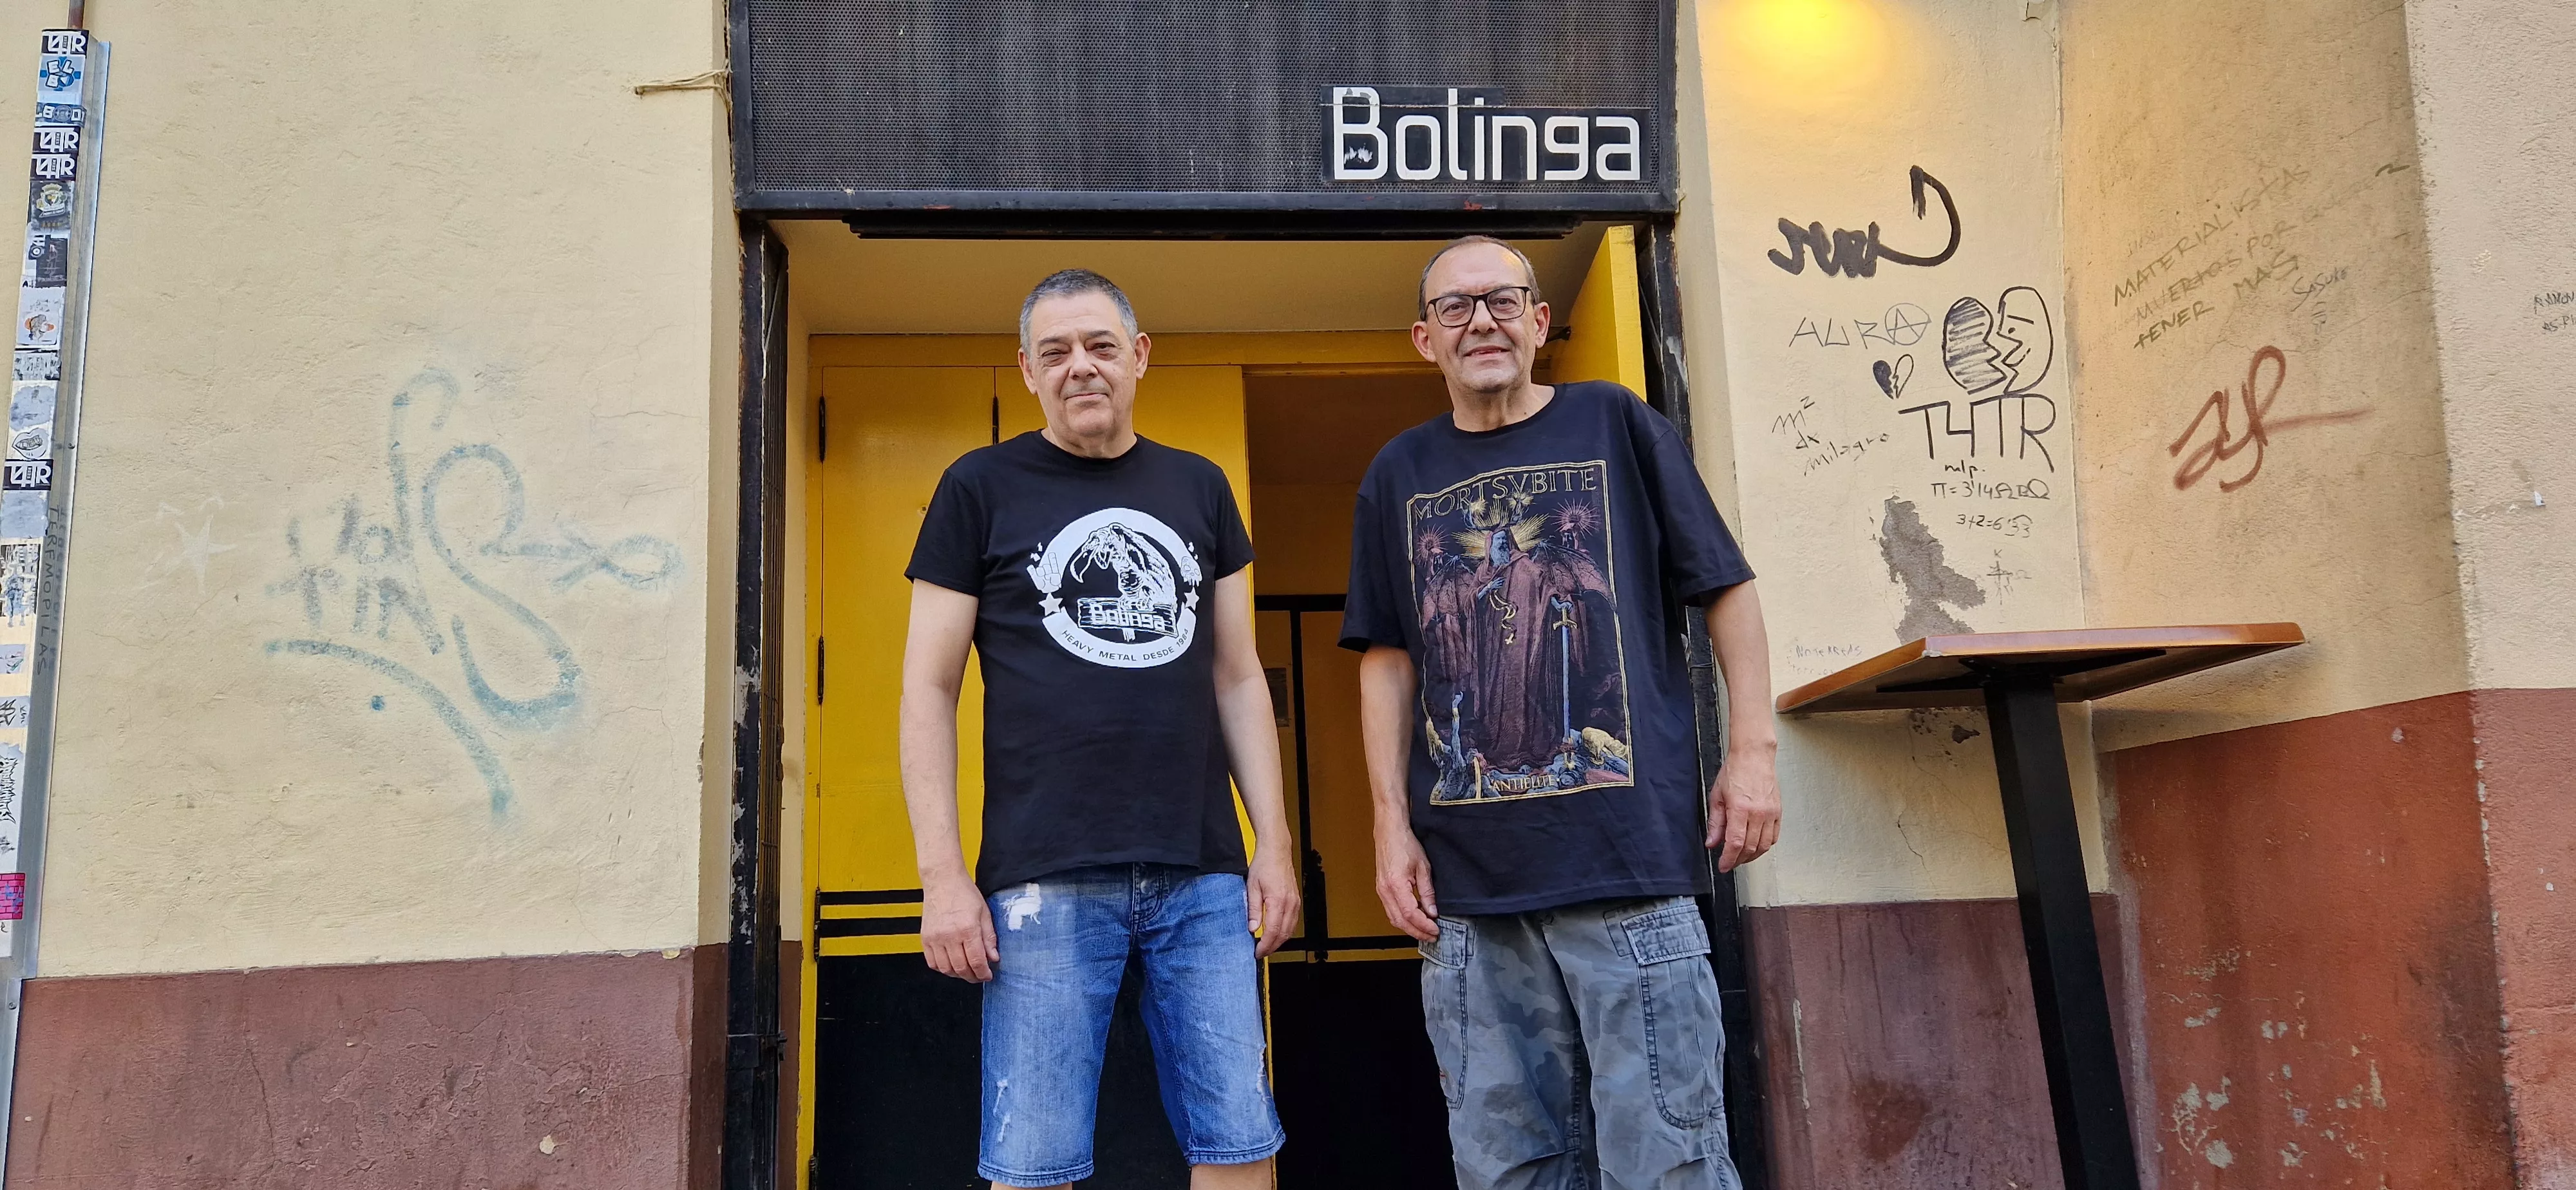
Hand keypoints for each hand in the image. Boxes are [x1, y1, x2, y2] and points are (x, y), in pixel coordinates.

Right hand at [920, 871, 998, 982]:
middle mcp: (949, 935)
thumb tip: (993, 957)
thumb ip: (989, 937)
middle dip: (972, 977)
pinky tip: (951, 965)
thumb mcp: (984, 913)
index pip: (976, 961)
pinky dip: (942, 968)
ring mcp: (935, 938)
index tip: (987, 976)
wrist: (942, 881)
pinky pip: (932, 962)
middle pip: (961, 968)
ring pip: (946, 969)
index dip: (983, 973)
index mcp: (967, 929)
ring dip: (957, 975)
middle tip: (978, 976)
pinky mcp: (925, 938)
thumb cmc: (964, 893)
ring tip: (966, 971)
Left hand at [1247, 846, 1302, 957]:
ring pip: (1290, 930)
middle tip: (1260, 952)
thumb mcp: (1252, 887)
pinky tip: (1276, 933)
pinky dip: (1285, 931)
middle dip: (1272, 947)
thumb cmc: (1264, 865)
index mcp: (1277, 901)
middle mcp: (1290, 904)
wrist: (1276, 851)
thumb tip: (1252, 928)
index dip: (1265, 945)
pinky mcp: (1296, 901)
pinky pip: (1293, 922)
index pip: (1273, 931)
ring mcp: (1295, 902)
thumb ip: (1253, 909)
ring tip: (1267, 946)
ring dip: (1279, 941)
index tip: (1257, 952)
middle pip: (1284, 934)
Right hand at [1374, 825, 1439, 941]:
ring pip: (1393, 918)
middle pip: (1400, 921)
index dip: (1423, 925)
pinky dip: (1402, 919)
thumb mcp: (1423, 867)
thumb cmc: (1405, 844)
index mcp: (1396, 884)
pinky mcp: (1381, 889)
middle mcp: (1385, 890)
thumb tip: (1432, 911)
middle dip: (1417, 932)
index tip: (1435, 930)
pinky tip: (1413, 920)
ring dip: (1409, 928)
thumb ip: (1428, 892)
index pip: (1410, 914)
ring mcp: (1381, 890)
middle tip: (1432, 936)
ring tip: (1424, 931)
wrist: (1390, 832)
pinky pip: (1390, 910)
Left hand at [1704, 744, 1781, 872]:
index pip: (1735, 844)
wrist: (1754, 756)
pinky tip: (1756, 846)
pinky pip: (1774, 836)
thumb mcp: (1717, 796)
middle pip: (1750, 848)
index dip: (1728, 859)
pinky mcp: (1778, 811)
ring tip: (1741, 857)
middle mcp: (1758, 813)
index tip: (1723, 866)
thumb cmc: (1735, 771)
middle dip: (1738, 860)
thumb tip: (1712, 842)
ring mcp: (1770, 813)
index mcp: (1740, 809)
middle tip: (1730, 863)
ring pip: (1763, 846)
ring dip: (1752, 856)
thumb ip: (1715, 823)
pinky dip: (1765, 846)